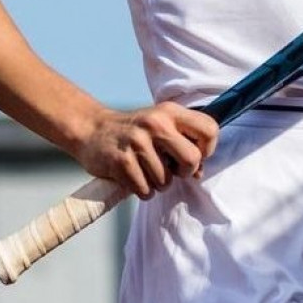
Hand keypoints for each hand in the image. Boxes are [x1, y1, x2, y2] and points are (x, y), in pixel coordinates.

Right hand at [74, 102, 219, 198]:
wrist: (93, 130)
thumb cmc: (136, 133)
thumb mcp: (162, 126)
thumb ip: (184, 143)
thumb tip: (199, 172)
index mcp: (170, 112)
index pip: (209, 129)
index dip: (207, 150)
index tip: (195, 155)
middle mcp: (156, 123)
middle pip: (191, 159)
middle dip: (184, 172)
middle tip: (171, 169)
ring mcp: (137, 142)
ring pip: (166, 181)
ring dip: (158, 183)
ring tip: (146, 170)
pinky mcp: (121, 162)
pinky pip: (145, 191)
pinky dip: (142, 190)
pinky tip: (134, 177)